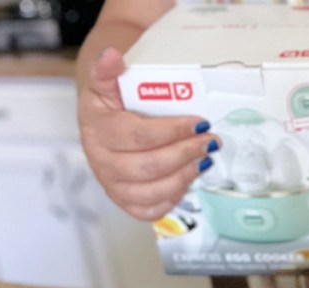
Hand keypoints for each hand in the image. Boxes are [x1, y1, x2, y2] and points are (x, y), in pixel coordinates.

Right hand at [78, 48, 219, 220]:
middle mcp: (101, 161)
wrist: (103, 119)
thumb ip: (108, 70)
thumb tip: (112, 56)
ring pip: (150, 191)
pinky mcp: (124, 200)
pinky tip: (188, 181)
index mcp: (97, 130)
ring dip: (183, 177)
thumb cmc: (112, 102)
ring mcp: (112, 184)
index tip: (200, 123)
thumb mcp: (106, 82)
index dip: (172, 131)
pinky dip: (171, 198)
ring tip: (205, 160)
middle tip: (210, 143)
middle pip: (147, 167)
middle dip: (185, 154)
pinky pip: (148, 210)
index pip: (138, 136)